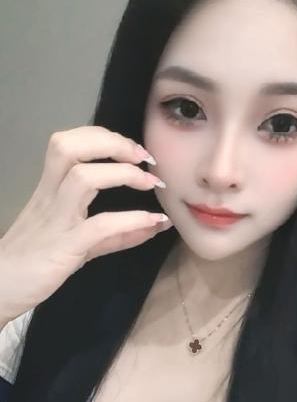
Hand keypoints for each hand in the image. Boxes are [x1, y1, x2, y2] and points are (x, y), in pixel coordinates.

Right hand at [0, 125, 171, 322]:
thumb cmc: (35, 264)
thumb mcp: (79, 243)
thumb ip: (115, 233)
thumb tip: (155, 225)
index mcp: (50, 189)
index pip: (68, 143)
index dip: (103, 137)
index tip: (133, 150)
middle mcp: (50, 197)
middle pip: (70, 147)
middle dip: (112, 143)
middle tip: (144, 158)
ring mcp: (55, 220)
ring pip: (82, 178)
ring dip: (124, 174)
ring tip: (151, 183)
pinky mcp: (63, 247)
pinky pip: (99, 226)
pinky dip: (131, 219)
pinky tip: (152, 221)